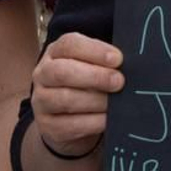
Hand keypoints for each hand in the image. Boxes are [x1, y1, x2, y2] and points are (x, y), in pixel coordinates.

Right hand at [30, 32, 122, 156]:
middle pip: (63, 72)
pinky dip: (93, 122)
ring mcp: (42, 101)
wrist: (67, 120)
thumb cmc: (86, 85)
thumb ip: (104, 62)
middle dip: (95, 76)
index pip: (69, 44)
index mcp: (56, 52)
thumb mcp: (91, 66)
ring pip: (66, 99)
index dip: (94, 50)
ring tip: (115, 103)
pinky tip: (107, 119)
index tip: (118, 59)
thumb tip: (128, 64)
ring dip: (96, 101)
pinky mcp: (47, 126)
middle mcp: (43, 74)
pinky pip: (70, 125)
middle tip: (119, 81)